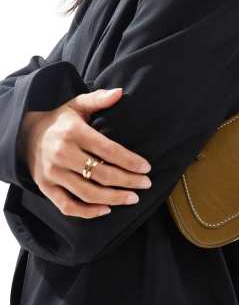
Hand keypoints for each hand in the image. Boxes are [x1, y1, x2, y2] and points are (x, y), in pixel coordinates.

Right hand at [17, 87, 152, 218]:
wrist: (26, 135)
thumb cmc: (60, 120)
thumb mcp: (77, 104)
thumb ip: (98, 99)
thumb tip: (120, 92)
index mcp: (73, 132)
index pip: (107, 150)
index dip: (129, 161)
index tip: (146, 167)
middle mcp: (62, 153)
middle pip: (101, 174)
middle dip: (128, 181)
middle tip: (146, 184)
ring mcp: (52, 173)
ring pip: (87, 193)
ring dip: (114, 198)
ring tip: (133, 198)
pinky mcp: (46, 187)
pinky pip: (67, 206)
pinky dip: (87, 212)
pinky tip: (106, 209)